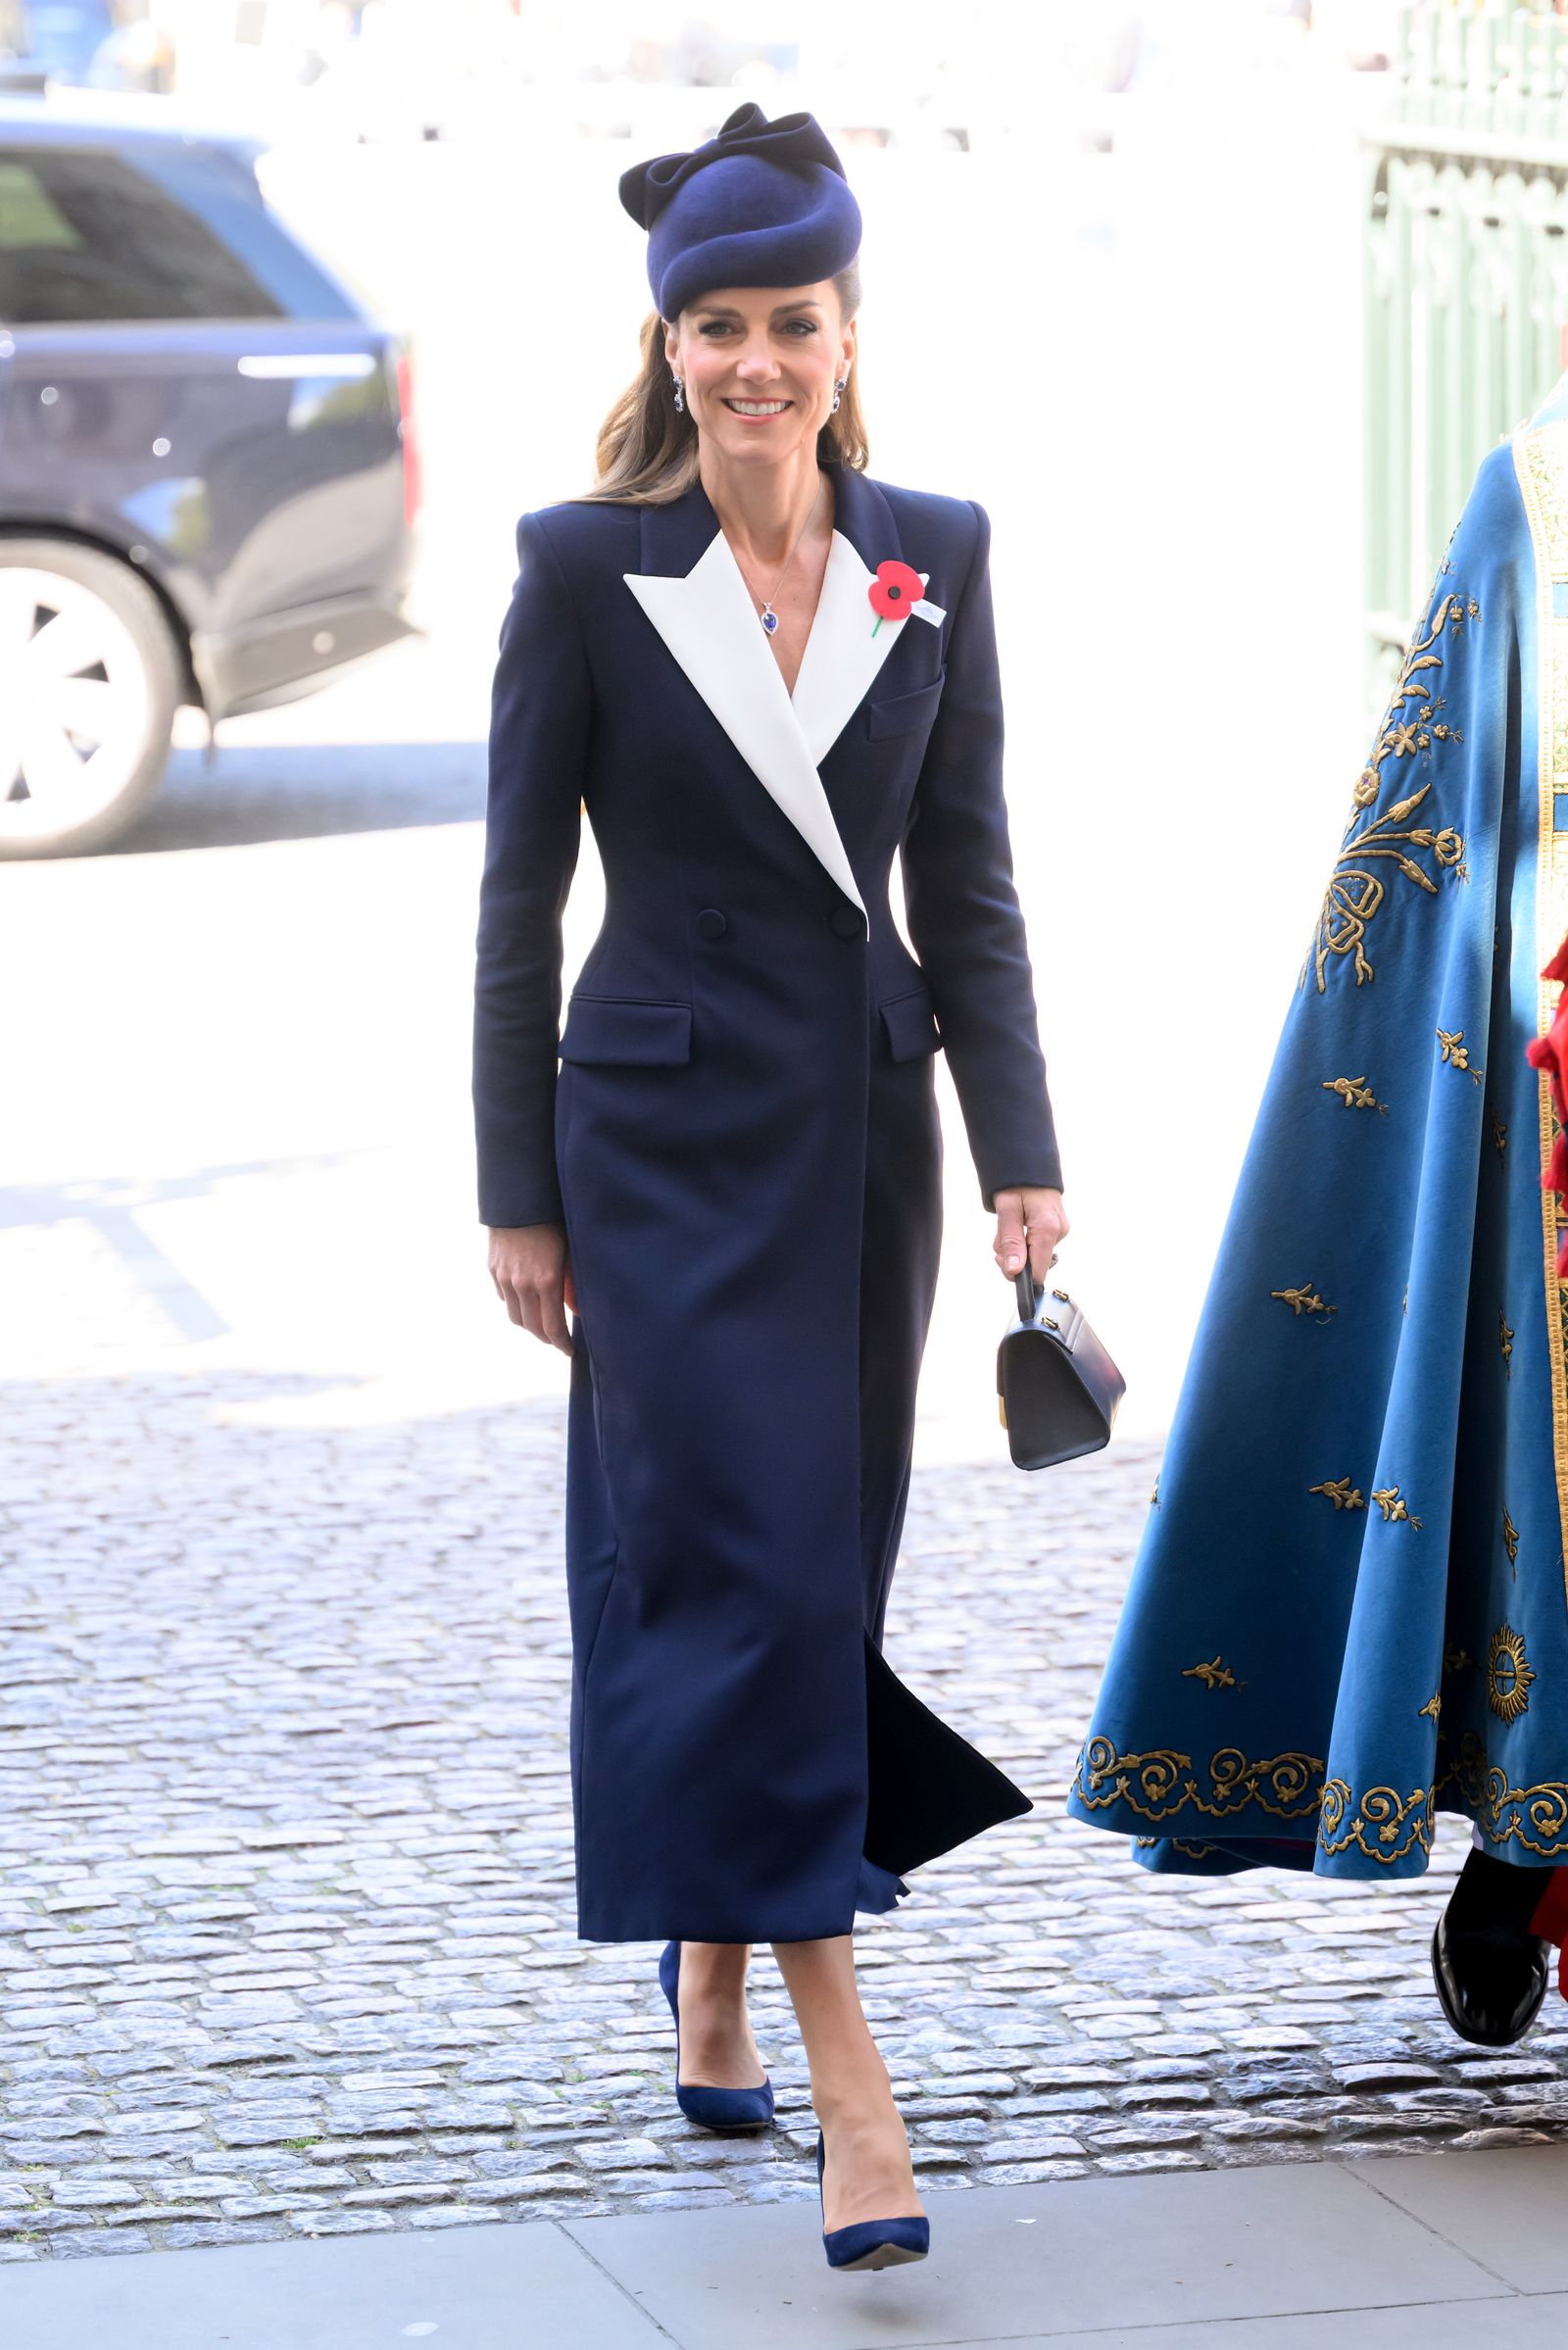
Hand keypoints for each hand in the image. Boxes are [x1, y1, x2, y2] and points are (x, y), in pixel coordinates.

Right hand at [488, 1223, 576, 1354]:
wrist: (520, 1197)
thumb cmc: (555, 1222)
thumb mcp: (572, 1252)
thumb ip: (574, 1284)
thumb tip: (577, 1311)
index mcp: (547, 1281)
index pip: (553, 1328)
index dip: (561, 1344)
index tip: (570, 1351)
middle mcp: (522, 1283)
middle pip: (532, 1328)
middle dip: (546, 1338)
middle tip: (558, 1341)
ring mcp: (504, 1277)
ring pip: (515, 1316)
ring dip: (530, 1325)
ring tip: (542, 1324)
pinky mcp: (493, 1269)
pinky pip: (504, 1297)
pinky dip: (516, 1304)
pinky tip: (527, 1300)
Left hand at [992, 1187, 1068, 1288]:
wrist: (1029, 1162)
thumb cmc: (1017, 1182)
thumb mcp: (1007, 1210)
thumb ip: (1010, 1242)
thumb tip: (1014, 1271)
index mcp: (1048, 1229)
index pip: (1038, 1272)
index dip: (1017, 1272)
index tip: (1001, 1258)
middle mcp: (1059, 1232)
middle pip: (1034, 1264)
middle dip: (1012, 1255)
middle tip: (1000, 1235)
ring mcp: (1060, 1230)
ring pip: (1033, 1253)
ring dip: (1015, 1245)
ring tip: (1008, 1223)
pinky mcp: (1057, 1228)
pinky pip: (1038, 1243)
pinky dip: (1024, 1238)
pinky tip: (1018, 1222)